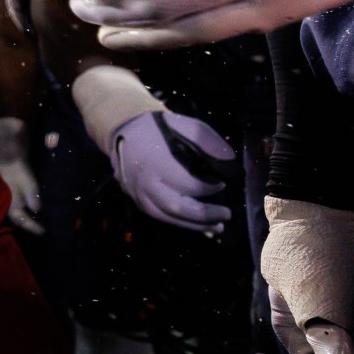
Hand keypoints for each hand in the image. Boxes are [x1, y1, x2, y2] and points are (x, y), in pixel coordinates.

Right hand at [0, 116, 41, 233]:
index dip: (33, 227)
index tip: (46, 233)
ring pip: (19, 211)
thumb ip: (31, 194)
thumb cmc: (14, 163)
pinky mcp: (11, 189)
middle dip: (31, 224)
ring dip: (30, 217)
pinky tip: (37, 209)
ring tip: (44, 222)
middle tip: (46, 230)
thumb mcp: (24, 178)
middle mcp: (5, 201)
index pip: (21, 220)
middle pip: (18, 218)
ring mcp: (8, 195)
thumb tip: (38, 209)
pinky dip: (28, 208)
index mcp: (6, 201)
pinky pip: (20, 204)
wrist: (6, 146)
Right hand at [108, 110, 235, 232]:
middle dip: (204, 214)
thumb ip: (209, 144)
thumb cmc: (159, 127)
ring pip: (166, 217)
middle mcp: (144, 182)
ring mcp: (136, 192)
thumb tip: (229, 165)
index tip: (223, 183)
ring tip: (217, 226)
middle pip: (175, 207)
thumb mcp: (187, 126)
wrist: (123, 128)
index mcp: (156, 163)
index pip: (188, 185)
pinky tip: (196, 222)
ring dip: (193, 224)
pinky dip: (179, 221)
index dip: (209, 188)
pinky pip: (158, 215)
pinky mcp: (134, 198)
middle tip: (227, 214)